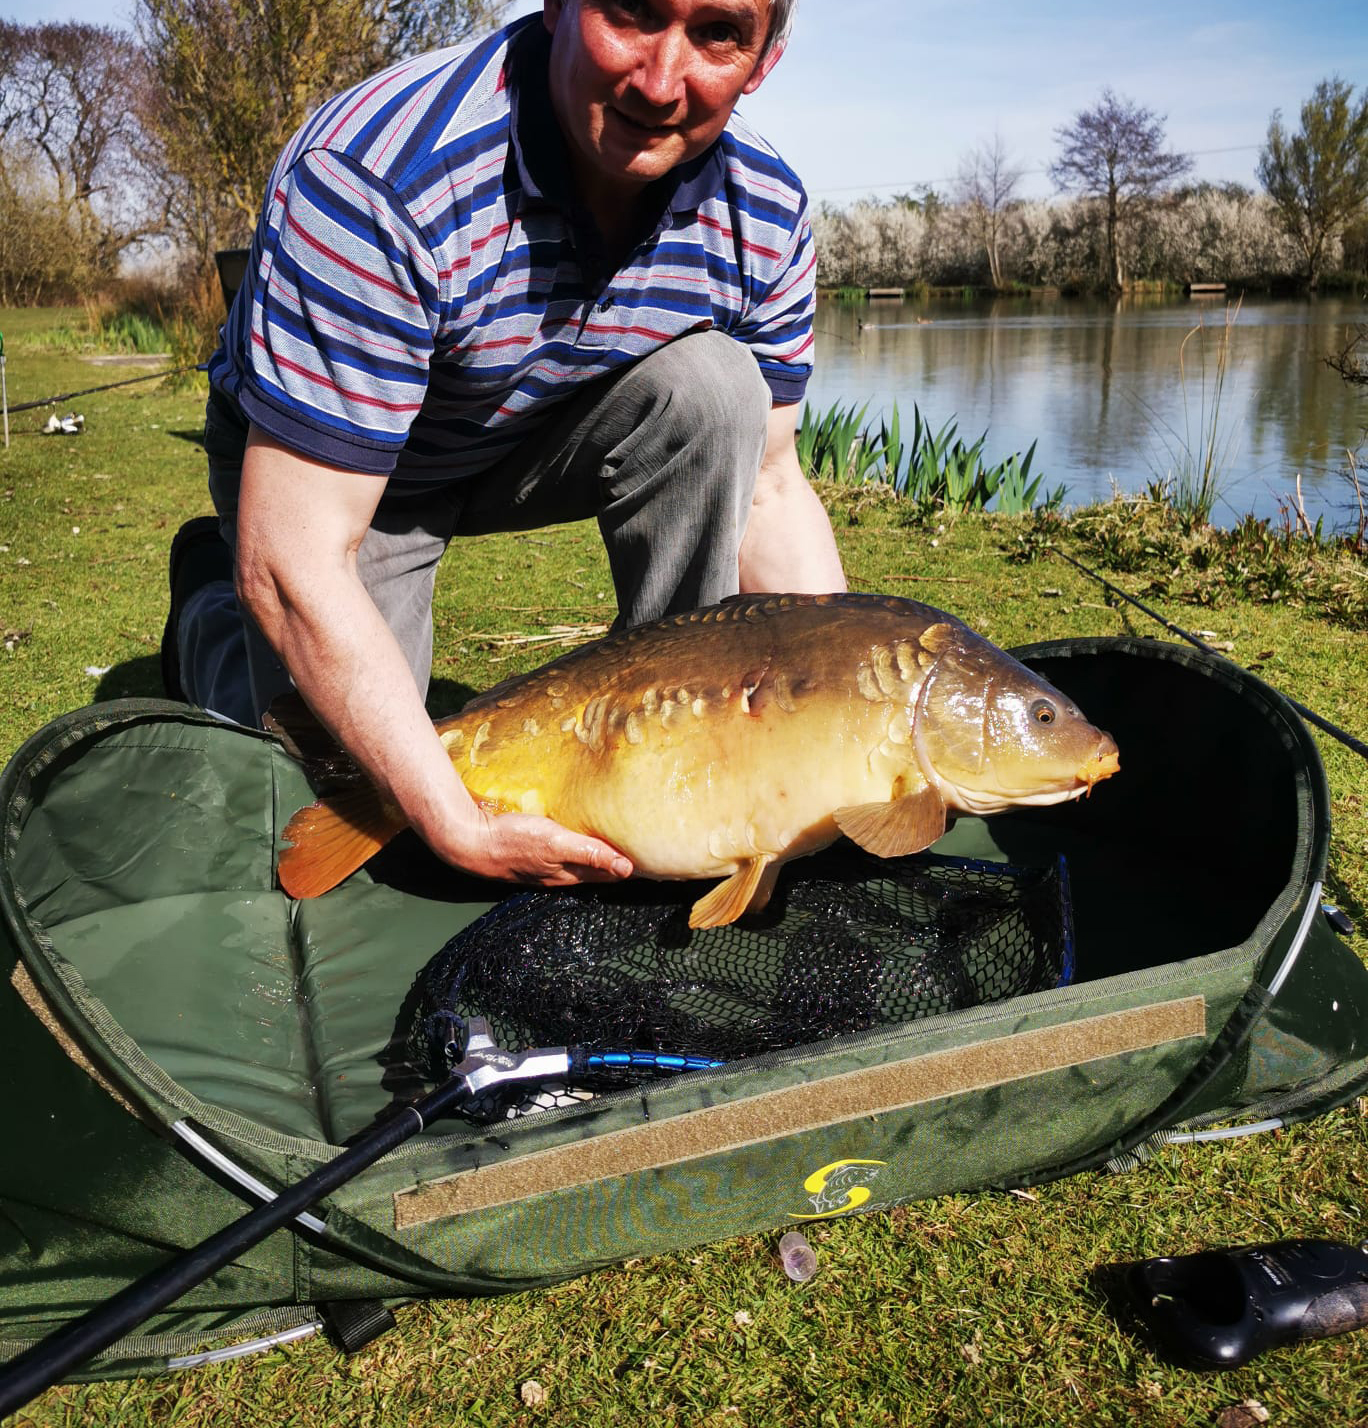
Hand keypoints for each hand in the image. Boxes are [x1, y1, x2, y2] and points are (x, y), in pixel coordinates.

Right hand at [439, 807, 633, 887]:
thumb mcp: (556, 844)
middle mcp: (558, 874)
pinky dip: (574, 845)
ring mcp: (542, 866)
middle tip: (639, 844)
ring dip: (596, 852)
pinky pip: (559, 852)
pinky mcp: (529, 853)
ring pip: (577, 861)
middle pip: (595, 868)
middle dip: (616, 860)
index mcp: (569, 874)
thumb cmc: (512, 842)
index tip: (650, 855)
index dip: (628, 865)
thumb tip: (627, 868)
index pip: (609, 873)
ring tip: (615, 839)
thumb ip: (590, 854)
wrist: (467, 841)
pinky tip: (575, 833)